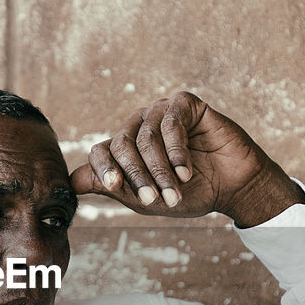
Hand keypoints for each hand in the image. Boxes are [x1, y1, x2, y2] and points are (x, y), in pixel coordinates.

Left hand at [69, 91, 304, 226]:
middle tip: (152, 200)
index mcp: (126, 147)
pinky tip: (186, 171)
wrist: (233, 187)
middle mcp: (139, 126)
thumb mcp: (147, 198)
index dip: (103, 169)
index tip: (114, 186)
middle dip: (136, 175)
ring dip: (160, 169)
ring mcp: (161, 112)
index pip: (101, 152)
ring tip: (174, 192)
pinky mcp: (185, 104)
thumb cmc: (191, 193)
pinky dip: (176, 150)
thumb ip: (112, 188)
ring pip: (146, 136)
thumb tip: (70, 183)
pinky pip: (171, 121)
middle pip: (121, 144)